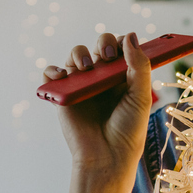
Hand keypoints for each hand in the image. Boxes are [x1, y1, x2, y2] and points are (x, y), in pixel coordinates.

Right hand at [43, 31, 152, 186]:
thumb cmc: (128, 129)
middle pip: (98, 46)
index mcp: (122, 76)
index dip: (121, 41)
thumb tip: (130, 36)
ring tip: (85, 67)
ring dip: (78, 54)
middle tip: (107, 55)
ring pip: (75, 56)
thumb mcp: (140, 96)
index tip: (123, 45)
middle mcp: (101, 77)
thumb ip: (139, 66)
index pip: (120, 48)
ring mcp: (81, 85)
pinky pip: (52, 75)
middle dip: (102, 43)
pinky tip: (62, 76)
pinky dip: (52, 71)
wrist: (107, 157)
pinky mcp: (63, 95)